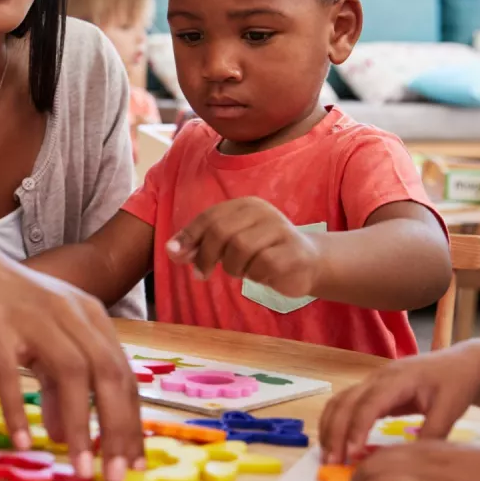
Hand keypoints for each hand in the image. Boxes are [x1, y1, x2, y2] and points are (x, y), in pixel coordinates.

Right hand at [0, 235, 141, 480]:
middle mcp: (70, 313)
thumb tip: (69, 436)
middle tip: (116, 475)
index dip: (132, 420)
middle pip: (107, 372)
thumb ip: (56, 386)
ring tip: (79, 466)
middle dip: (117, 428)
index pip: (122, 373)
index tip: (134, 463)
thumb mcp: (41, 342)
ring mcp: (34, 315)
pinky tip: (22, 438)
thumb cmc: (7, 304)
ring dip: (80, 423)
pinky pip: (10, 370)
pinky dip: (20, 406)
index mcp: (89, 316)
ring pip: (70, 372)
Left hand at [165, 197, 321, 295]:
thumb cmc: (262, 252)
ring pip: (240, 249)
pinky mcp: (293, 251)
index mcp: (245, 205)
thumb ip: (201, 245)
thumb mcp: (229, 245)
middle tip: (201, 274)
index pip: (209, 217)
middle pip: (221, 231)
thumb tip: (171, 250)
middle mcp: (263, 212)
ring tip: (242, 271)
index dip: (189, 236)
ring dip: (233, 267)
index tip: (176, 255)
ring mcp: (280, 229)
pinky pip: (262, 265)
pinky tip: (261, 275)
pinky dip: (255, 275)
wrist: (308, 262)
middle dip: (205, 255)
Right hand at [317, 345, 479, 464]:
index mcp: (398, 379)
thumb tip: (410, 462)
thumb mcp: (450, 409)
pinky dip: (336, 423)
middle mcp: (378, 378)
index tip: (352, 455)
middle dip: (335, 432)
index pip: (368, 404)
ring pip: (339, 401)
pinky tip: (337, 443)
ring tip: (328, 456)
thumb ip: (431, 434)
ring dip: (329, 428)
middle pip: (345, 402)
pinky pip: (345, 404)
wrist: (461, 363)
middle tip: (332, 462)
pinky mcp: (372, 390)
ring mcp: (372, 382)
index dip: (357, 428)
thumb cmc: (456, 383)